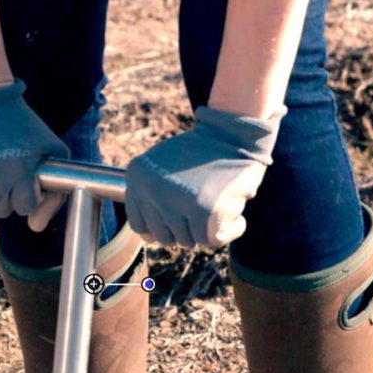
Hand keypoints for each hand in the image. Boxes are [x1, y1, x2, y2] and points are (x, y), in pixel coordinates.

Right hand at [0, 78, 68, 229]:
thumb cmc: (20, 123)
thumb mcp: (50, 147)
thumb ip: (56, 190)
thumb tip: (35, 227)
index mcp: (20, 174)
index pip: (24, 207)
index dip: (24, 196)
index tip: (21, 181)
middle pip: (1, 210)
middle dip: (4, 196)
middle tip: (1, 172)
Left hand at [124, 106, 283, 248]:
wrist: (235, 131)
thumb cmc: (203, 153)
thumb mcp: (164, 166)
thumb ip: (152, 198)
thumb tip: (147, 238)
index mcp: (137, 176)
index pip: (141, 225)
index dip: (164, 225)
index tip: (182, 214)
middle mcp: (152, 190)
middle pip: (165, 237)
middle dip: (188, 226)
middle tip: (204, 201)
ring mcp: (177, 202)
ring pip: (189, 240)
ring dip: (208, 227)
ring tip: (219, 198)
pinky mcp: (204, 212)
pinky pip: (212, 240)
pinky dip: (230, 229)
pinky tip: (235, 209)